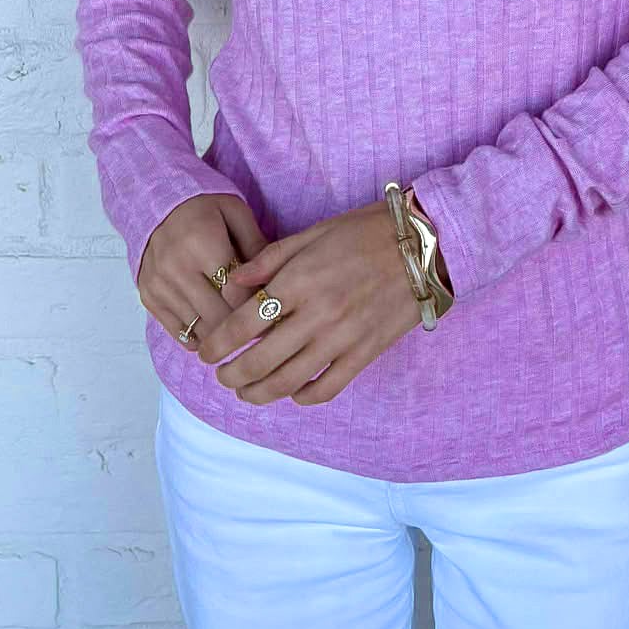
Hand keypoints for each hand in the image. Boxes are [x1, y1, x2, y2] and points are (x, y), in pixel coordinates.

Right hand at [136, 193, 266, 350]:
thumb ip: (257, 246)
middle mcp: (177, 267)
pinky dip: (201, 337)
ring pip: (200, 329)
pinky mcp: (149, 297)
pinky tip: (215, 329)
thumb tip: (275, 282)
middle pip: (219, 317)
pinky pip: (180, 333)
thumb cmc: (205, 209)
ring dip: (223, 335)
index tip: (272, 310)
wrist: (157, 206)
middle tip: (260, 325)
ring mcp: (159, 285)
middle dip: (243, 325)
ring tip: (240, 329)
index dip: (258, 305)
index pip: (237, 293)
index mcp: (202, 243)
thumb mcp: (236, 213)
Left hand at [192, 199, 427, 406]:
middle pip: (260, 361)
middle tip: (222, 376)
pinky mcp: (365, 352)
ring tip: (246, 391)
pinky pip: (328, 387)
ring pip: (289, 381)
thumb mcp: (313, 233)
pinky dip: (304, 397)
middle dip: (232, 375)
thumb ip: (269, 260)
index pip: (244, 324)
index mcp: (299, 281)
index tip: (206, 353)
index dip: (217, 344)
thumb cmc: (365, 231)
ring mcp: (343, 337)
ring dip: (259, 392)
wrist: (422, 245)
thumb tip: (233, 283)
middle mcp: (317, 314)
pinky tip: (293, 393)